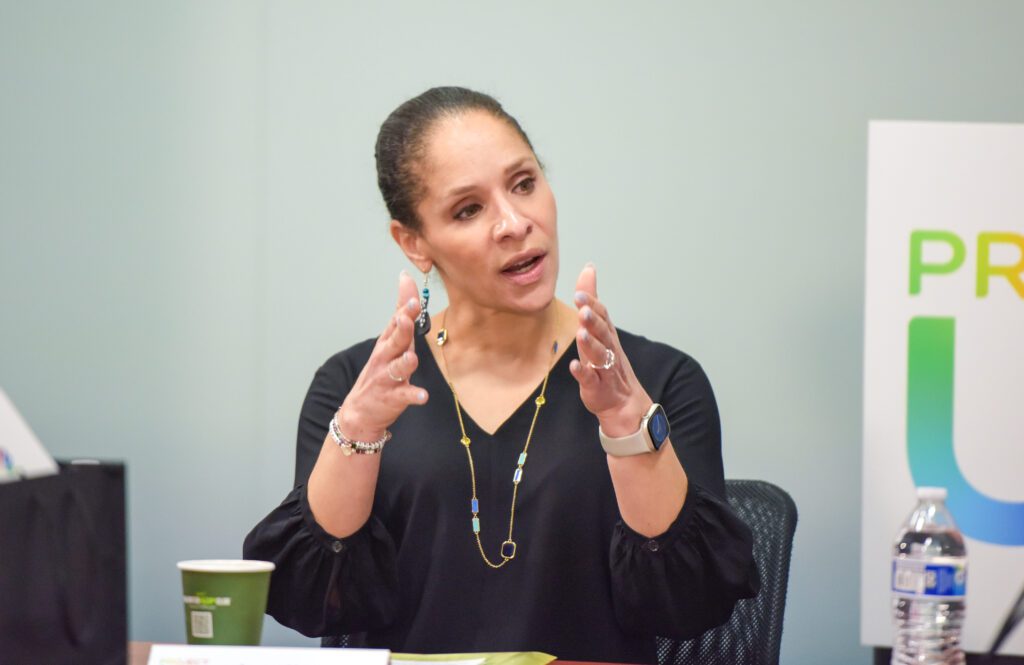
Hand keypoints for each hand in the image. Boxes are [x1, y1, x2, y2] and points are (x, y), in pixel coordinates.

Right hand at [336, 271, 429, 438]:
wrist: (360, 411)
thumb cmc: (381, 370)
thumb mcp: (390, 341)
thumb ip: (401, 313)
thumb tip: (406, 278)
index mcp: (388, 342)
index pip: (396, 318)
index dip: (404, 303)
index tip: (410, 287)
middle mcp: (385, 357)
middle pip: (395, 340)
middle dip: (402, 327)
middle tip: (408, 314)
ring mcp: (387, 377)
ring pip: (397, 367)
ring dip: (405, 362)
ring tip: (412, 358)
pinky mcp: (392, 397)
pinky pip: (404, 396)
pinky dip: (413, 395)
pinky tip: (422, 395)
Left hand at [568, 264, 651, 436]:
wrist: (623, 401)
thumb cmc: (607, 360)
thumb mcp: (600, 328)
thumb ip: (592, 299)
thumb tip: (589, 268)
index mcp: (607, 334)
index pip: (602, 315)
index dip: (592, 304)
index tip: (579, 293)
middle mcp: (608, 348)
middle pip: (602, 332)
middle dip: (593, 321)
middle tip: (583, 310)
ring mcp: (603, 368)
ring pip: (599, 354)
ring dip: (590, 344)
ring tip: (581, 333)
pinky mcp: (596, 386)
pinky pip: (590, 379)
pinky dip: (582, 373)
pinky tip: (574, 366)